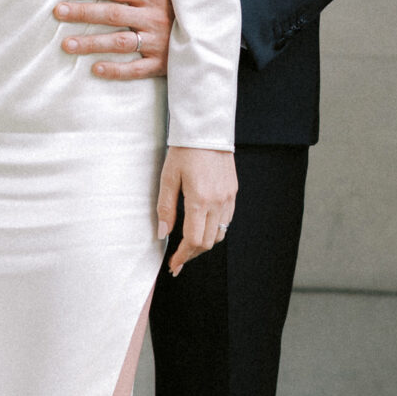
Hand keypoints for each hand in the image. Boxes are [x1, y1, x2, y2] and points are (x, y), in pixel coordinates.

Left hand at [55, 0, 173, 77]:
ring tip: (67, 45)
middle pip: (111, 14)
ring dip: (92, 43)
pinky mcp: (163, 63)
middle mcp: (153, 17)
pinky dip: (116, 70)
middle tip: (58, 13)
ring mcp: (158, 42)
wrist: (213, 28)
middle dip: (83, 13)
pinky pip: (137, 69)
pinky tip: (95, 69)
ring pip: (119, 43)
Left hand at [158, 146, 237, 271]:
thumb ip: (166, 208)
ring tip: (189, 245)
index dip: (182, 256)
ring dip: (204, 243)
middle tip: (178, 259)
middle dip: (192, 254)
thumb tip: (163, 234)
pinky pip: (227, 221)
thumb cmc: (184, 151)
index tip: (173, 264)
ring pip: (219, 234)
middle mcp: (218, 202)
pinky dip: (215, 230)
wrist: (207, 130)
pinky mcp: (233, 193)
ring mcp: (228, 198)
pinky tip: (203, 227)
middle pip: (207, 242)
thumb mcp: (168, 177)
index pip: (193, 240)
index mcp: (199, 200)